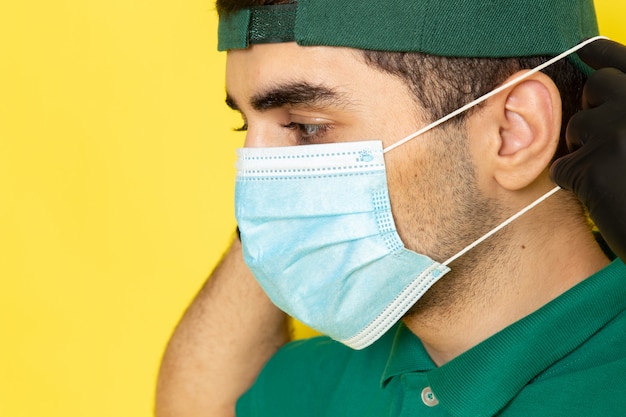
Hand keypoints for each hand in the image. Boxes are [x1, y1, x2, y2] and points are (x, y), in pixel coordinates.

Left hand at [550, 39, 625, 261]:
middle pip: (597, 87)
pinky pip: (563, 166)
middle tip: (606, 144)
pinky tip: (602, 197)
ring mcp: (618, 132)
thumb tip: (601, 89)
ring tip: (613, 177)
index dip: (605, 52)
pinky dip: (575, 182)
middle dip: (593, 110)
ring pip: (575, 128)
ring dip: (584, 150)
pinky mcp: (593, 165)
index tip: (584, 46)